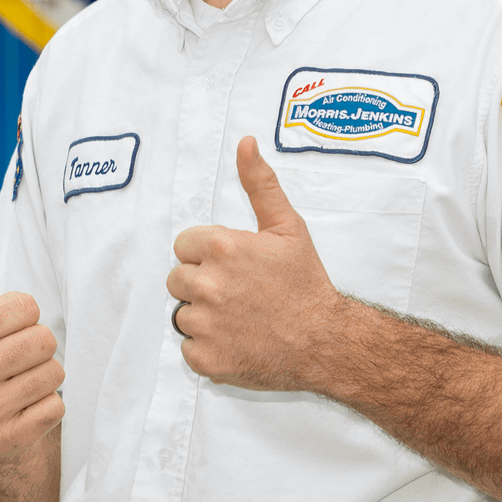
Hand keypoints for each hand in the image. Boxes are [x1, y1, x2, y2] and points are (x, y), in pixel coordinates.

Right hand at [0, 214, 64, 463]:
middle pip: (44, 339)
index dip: (21, 315)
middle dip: (35, 346)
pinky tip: (20, 409)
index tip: (1, 329)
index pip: (27, 306)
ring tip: (16, 382)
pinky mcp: (7, 441)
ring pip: (54, 373)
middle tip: (11, 358)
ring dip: (43, 376)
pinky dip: (46, 408)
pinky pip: (56, 408)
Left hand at [166, 137, 346, 389]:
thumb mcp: (287, 226)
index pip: (183, 245)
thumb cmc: (306, 283)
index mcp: (222, 247)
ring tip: (239, 317)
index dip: (207, 254)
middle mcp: (208, 284)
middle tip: (238, 292)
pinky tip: (237, 341)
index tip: (233, 265)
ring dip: (204, 317)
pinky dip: (208, 348)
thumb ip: (260, 183)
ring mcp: (205, 324)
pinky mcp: (206, 359)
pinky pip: (189, 348)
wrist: (325, 341)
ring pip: (182, 314)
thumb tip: (245, 143)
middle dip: (202, 283)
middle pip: (177, 279)